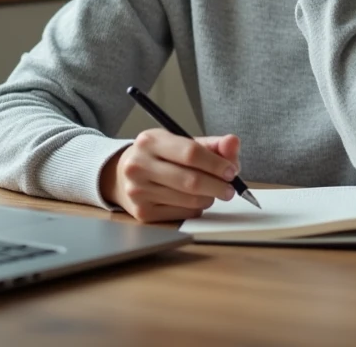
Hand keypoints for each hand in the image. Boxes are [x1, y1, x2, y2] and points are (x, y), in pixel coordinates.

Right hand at [100, 129, 240, 222]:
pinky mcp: (142, 213)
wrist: (121, 175)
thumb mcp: (181, 142)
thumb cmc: (159, 157)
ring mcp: (138, 191)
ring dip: (208, 198)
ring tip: (212, 192)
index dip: (216, 164)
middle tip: (230, 188)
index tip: (232, 170)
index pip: (191, 153)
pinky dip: (196, 208)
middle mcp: (139, 165)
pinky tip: (193, 200)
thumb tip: (233, 143)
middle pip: (191, 180)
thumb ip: (211, 144)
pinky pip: (183, 214)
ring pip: (189, 200)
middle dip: (218, 186)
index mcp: (151, 141)